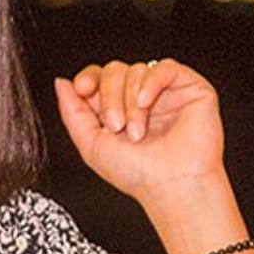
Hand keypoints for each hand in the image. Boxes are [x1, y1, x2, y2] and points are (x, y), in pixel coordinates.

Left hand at [55, 58, 226, 202]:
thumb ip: (72, 112)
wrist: (173, 186)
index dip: (89, 78)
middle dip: (109, 95)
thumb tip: (62, 83)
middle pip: (116, 70)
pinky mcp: (191, 89)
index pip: (100, 77)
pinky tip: (148, 103)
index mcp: (120, 110)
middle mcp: (143, 100)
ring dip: (132, 100)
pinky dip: (151, 83)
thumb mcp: (91, 145)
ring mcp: (167, 94)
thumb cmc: (139, 175)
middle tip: (115, 125)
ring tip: (137, 130)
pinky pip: (166, 68)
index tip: (82, 89)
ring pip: (138, 70)